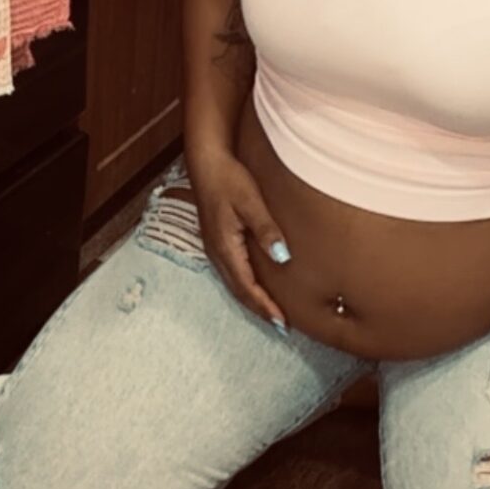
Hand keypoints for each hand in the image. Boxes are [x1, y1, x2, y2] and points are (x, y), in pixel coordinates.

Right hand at [191, 149, 289, 329]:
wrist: (207, 162)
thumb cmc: (229, 180)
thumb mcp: (251, 203)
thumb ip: (267, 230)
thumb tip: (282, 258)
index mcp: (225, 247)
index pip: (247, 287)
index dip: (264, 306)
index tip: (282, 322)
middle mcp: (217, 253)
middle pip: (239, 291)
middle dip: (259, 309)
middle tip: (281, 326)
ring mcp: (215, 247)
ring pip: (234, 283)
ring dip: (252, 299)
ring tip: (271, 312)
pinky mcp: (217, 240)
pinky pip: (232, 272)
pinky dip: (245, 286)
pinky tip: (256, 286)